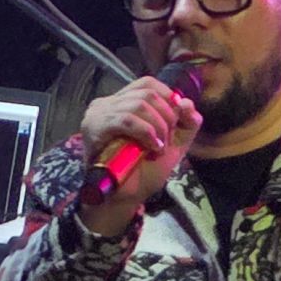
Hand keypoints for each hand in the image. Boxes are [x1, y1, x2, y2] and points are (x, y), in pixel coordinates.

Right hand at [78, 75, 202, 234]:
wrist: (125, 197)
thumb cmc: (145, 171)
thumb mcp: (174, 143)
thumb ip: (185, 122)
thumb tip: (187, 102)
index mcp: (124, 103)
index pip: (148, 83)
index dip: (168, 96)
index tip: (177, 120)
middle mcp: (108, 103)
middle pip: (147, 92)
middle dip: (166, 117)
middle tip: (166, 141)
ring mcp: (99, 113)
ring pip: (139, 104)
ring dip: (158, 127)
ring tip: (158, 148)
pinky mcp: (94, 126)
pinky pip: (126, 119)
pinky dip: (145, 132)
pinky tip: (151, 147)